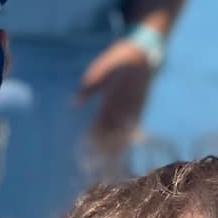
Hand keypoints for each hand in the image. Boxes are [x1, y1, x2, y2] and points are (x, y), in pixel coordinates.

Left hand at [77, 39, 153, 160]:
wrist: (143, 53)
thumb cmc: (116, 60)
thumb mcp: (99, 70)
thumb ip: (88, 88)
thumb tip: (74, 104)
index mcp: (113, 96)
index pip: (102, 121)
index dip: (94, 136)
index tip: (85, 148)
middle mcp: (125, 105)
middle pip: (113, 132)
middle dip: (103, 148)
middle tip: (94, 163)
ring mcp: (134, 108)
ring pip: (124, 132)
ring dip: (115, 148)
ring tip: (106, 163)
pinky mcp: (140, 108)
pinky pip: (133, 128)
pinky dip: (126, 140)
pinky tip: (120, 149)